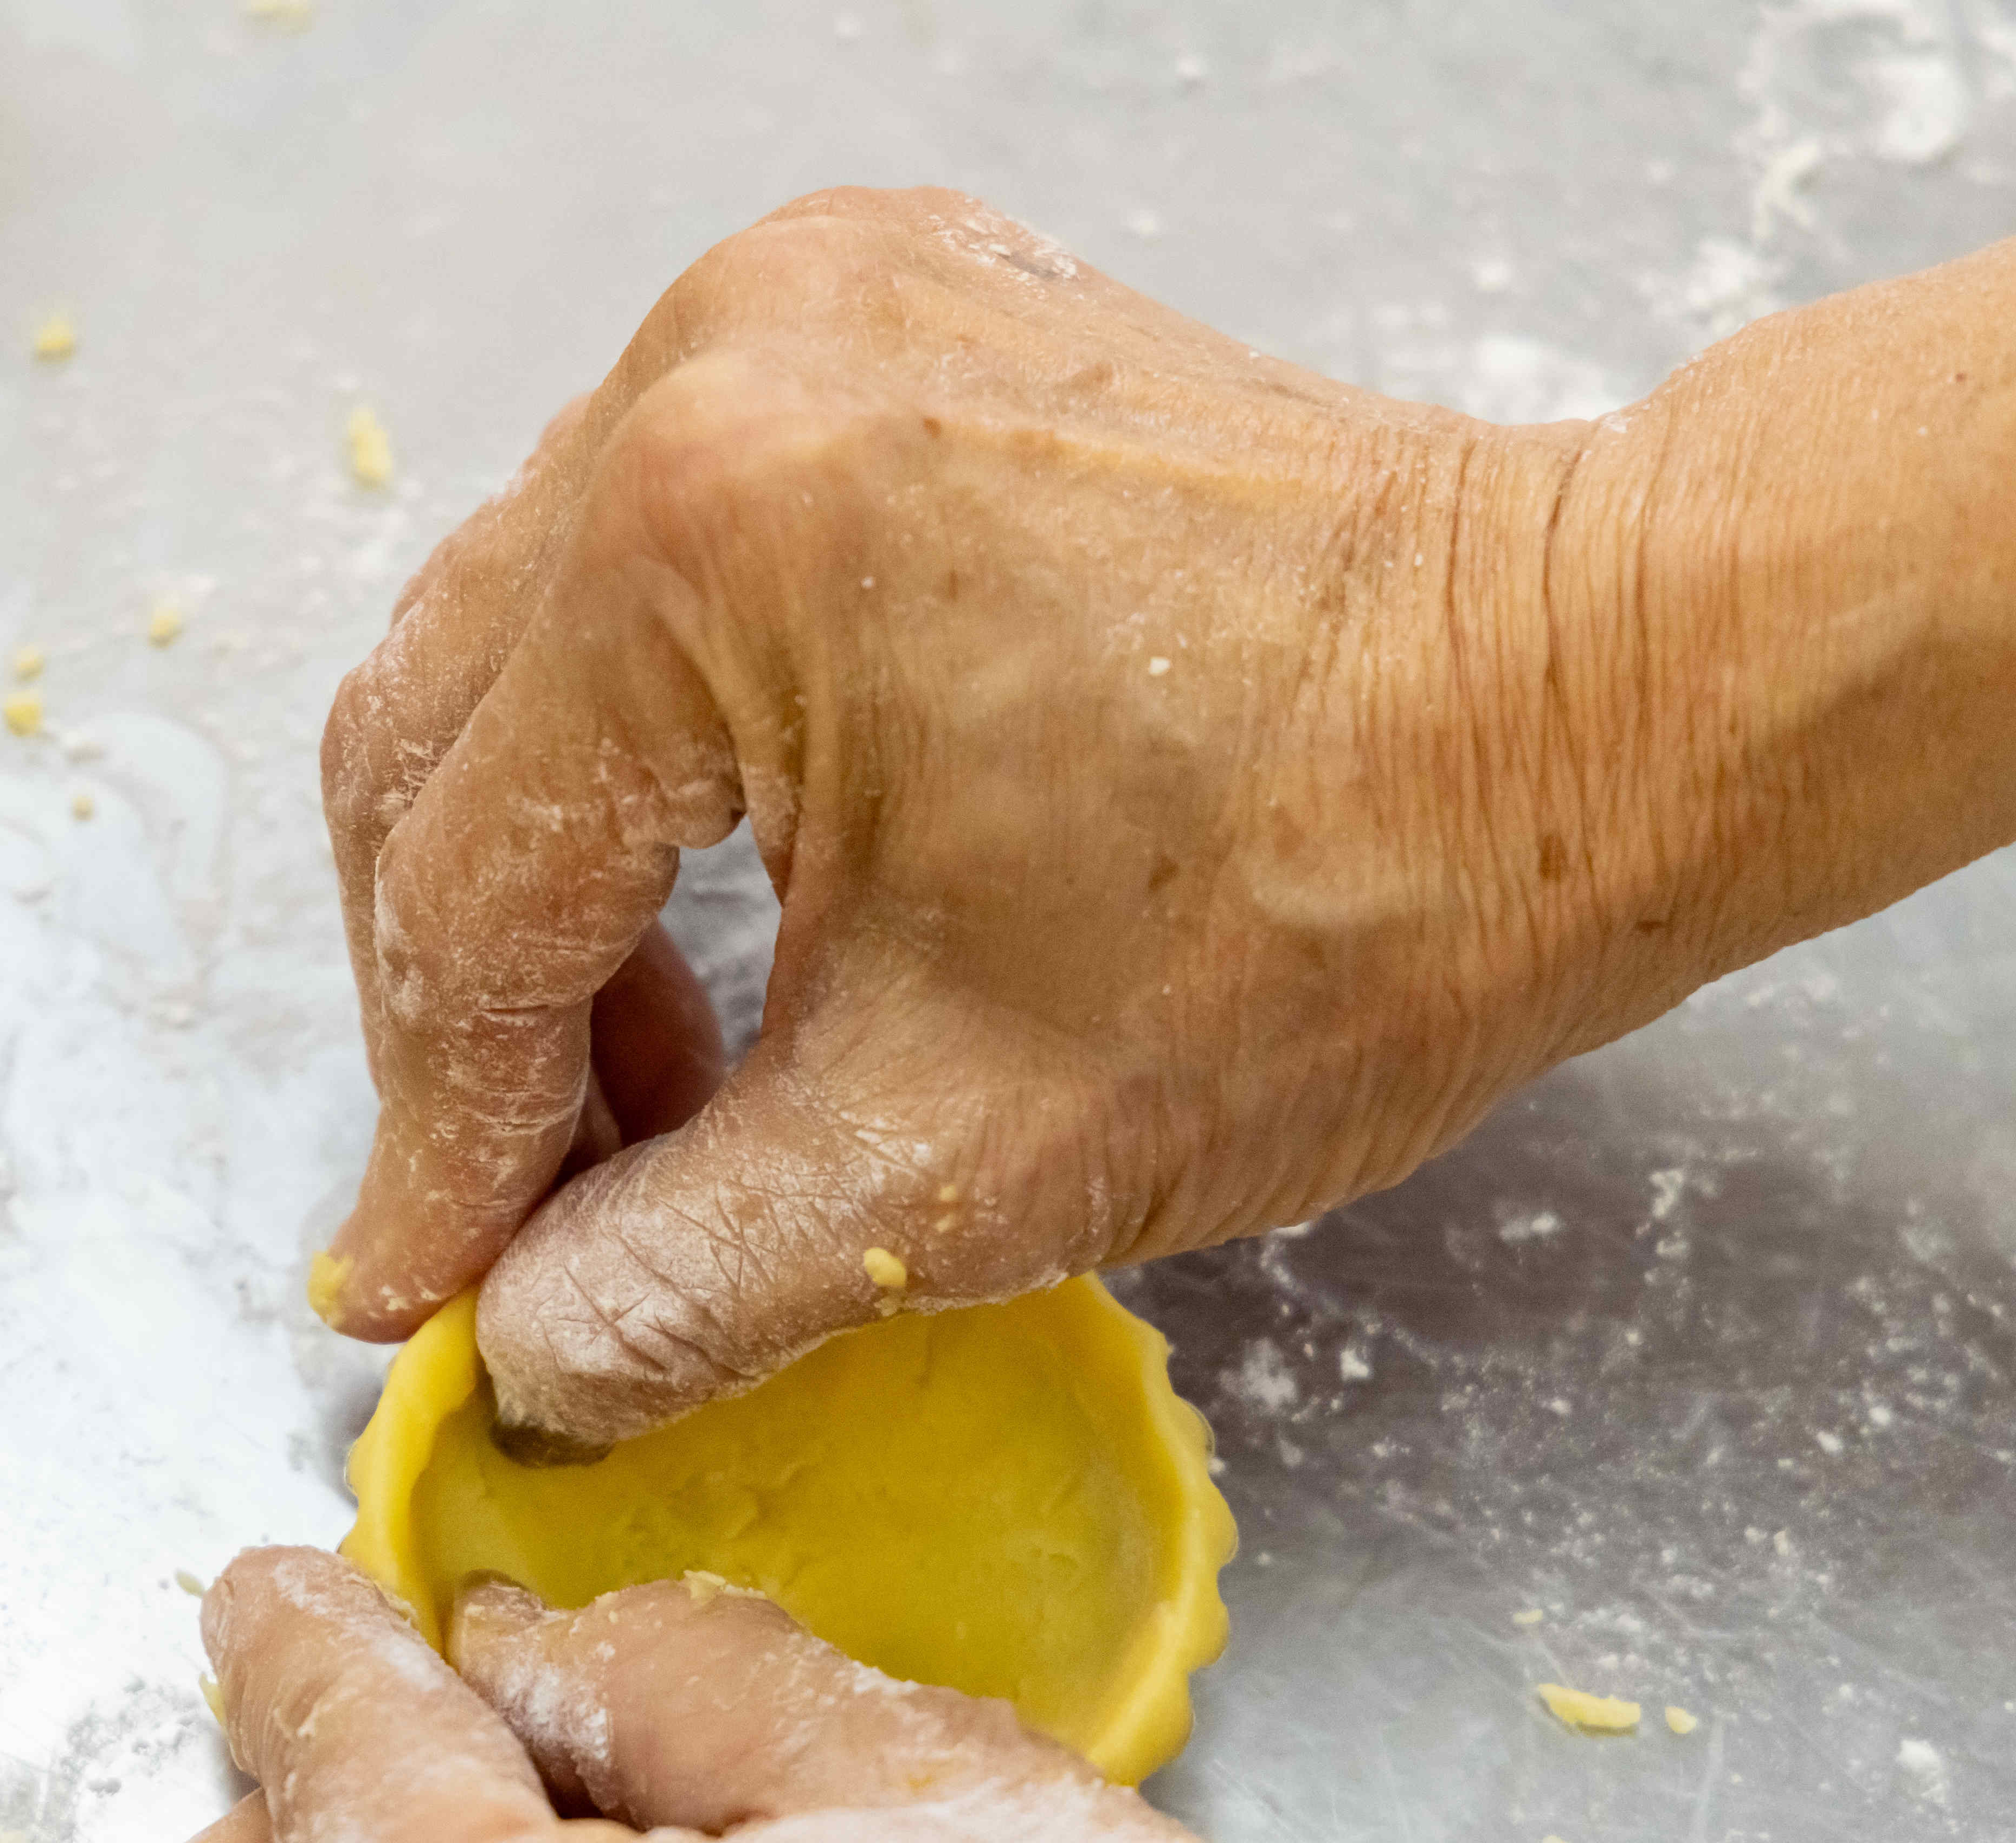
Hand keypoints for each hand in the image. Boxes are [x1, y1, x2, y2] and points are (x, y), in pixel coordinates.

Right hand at [312, 178, 2015, 1450]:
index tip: (410, 1289)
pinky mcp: (879, 324)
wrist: (1606, 703)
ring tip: (653, 1084)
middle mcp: (717, 367)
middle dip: (469, 1007)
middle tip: (523, 1206)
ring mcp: (796, 313)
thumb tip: (512, 1356)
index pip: (467, 894)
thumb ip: (678, 1280)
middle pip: (443, 742)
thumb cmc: (1343, 898)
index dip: (433, 1137)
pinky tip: (732, 903)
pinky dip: (653, 750)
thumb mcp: (959, 1158)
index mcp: (707, 536)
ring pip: (528, 648)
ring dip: (554, 881)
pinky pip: (654, 557)